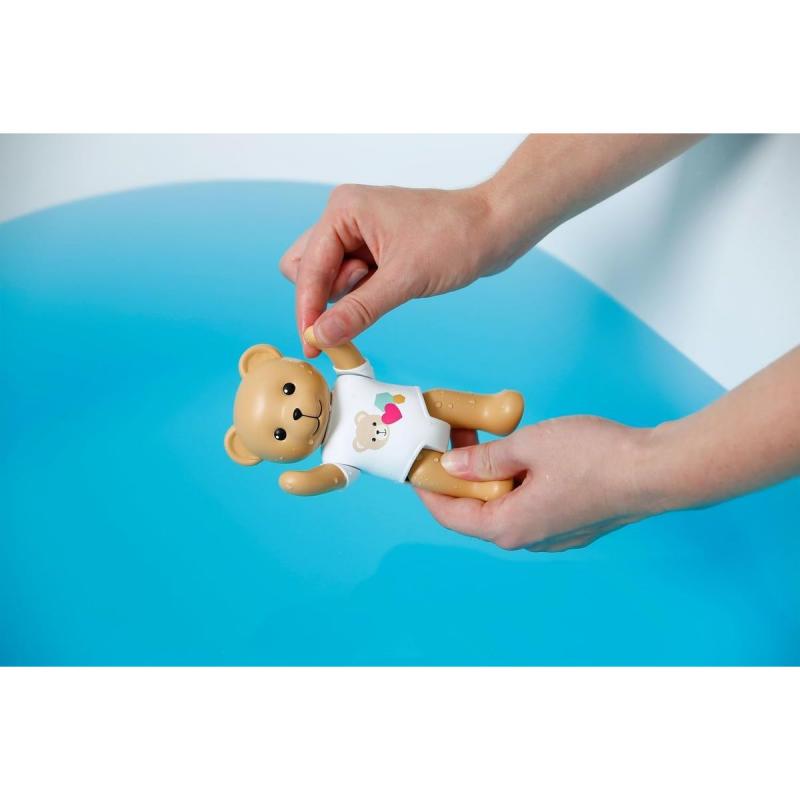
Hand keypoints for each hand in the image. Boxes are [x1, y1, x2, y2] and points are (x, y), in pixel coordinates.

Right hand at [280, 184, 505, 355]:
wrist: (495, 228)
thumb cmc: (456, 238)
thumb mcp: (404, 280)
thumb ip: (358, 310)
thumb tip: (322, 336)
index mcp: (344, 210)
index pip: (305, 269)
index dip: (308, 309)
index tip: (312, 345)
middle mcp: (345, 217)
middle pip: (305, 269)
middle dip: (326, 295)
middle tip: (364, 300)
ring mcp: (359, 232)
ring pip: (327, 276)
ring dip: (348, 295)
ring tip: (388, 286)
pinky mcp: (374, 248)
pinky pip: (350, 280)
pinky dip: (361, 295)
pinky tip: (391, 289)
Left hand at [415, 417, 657, 552]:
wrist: (657, 470)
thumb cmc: (596, 458)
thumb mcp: (528, 446)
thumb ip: (485, 459)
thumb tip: (452, 467)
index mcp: (509, 527)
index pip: (449, 514)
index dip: (429, 486)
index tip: (420, 460)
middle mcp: (527, 538)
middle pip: (475, 509)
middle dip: (460, 474)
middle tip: (454, 436)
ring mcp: (552, 533)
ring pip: (504, 504)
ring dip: (489, 474)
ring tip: (487, 435)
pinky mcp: (570, 522)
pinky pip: (528, 503)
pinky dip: (515, 479)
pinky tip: (521, 452)